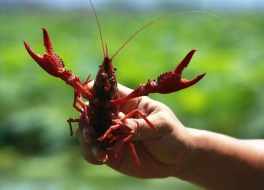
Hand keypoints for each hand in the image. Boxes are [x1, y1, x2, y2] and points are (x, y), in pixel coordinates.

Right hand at [76, 83, 193, 177]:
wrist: (178, 159)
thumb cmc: (172, 134)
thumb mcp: (161, 124)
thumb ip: (140, 125)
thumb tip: (120, 126)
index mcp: (129, 103)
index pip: (109, 92)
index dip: (96, 89)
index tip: (86, 92)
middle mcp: (116, 117)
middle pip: (93, 112)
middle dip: (86, 118)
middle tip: (88, 128)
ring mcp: (112, 135)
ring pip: (89, 132)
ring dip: (86, 137)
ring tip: (91, 144)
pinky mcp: (111, 152)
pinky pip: (94, 152)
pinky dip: (92, 154)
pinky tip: (100, 158)